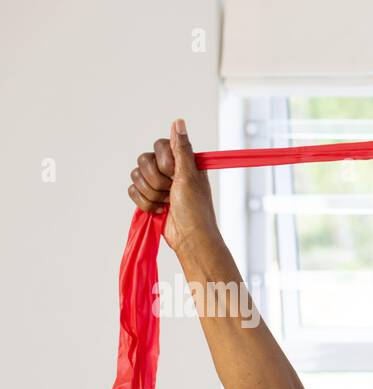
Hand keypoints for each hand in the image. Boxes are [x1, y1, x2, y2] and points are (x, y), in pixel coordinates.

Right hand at [127, 118, 219, 257]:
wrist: (189, 238)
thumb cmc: (195, 209)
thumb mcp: (190, 176)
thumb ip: (181, 149)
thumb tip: (178, 122)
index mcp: (183, 162)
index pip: (160, 145)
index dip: (164, 161)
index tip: (175, 175)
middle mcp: (169, 170)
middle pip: (144, 160)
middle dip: (156, 180)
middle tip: (171, 192)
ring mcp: (158, 184)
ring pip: (136, 176)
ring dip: (151, 194)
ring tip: (167, 203)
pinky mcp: (149, 197)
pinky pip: (132, 190)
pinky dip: (145, 203)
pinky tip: (159, 210)